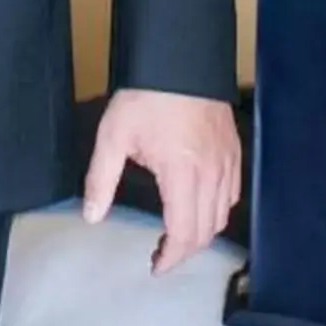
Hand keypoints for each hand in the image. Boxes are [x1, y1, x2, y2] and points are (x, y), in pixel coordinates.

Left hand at [83, 89, 240, 275]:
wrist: (178, 59)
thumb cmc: (145, 96)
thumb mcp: (113, 136)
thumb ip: (102, 180)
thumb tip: (92, 217)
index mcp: (182, 174)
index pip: (184, 233)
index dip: (171, 258)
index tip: (156, 266)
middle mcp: (211, 174)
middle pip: (206, 231)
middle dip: (184, 251)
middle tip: (161, 255)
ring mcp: (227, 163)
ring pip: (222, 216)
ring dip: (202, 234)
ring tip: (177, 236)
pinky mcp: (234, 151)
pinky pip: (232, 194)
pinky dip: (217, 211)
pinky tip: (198, 207)